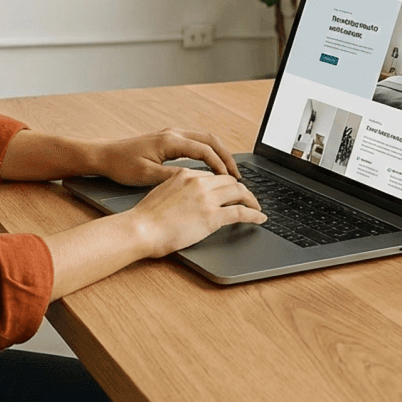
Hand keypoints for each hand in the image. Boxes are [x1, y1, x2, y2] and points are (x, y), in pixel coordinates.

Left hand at [93, 127, 240, 185]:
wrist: (105, 155)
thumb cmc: (122, 165)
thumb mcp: (147, 175)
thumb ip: (172, 177)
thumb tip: (196, 181)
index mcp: (170, 141)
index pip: (205, 150)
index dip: (220, 166)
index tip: (231, 181)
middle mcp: (173, 134)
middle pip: (210, 140)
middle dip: (226, 157)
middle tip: (238, 176)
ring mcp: (171, 135)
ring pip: (204, 140)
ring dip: (219, 154)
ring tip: (230, 173)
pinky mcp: (168, 140)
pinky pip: (196, 143)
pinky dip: (209, 153)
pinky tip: (211, 168)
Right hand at [129, 167, 265, 257]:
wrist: (141, 228)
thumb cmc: (146, 217)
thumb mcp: (162, 192)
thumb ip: (177, 189)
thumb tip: (187, 198)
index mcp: (185, 174)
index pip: (212, 176)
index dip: (224, 183)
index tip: (229, 191)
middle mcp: (198, 182)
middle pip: (229, 180)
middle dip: (242, 189)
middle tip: (248, 198)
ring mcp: (207, 198)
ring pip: (239, 192)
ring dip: (251, 199)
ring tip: (256, 207)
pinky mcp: (212, 216)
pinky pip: (241, 212)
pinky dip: (254, 214)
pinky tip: (260, 218)